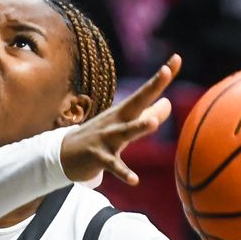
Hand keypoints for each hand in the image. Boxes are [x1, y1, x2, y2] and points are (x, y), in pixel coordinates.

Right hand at [60, 54, 180, 185]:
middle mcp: (116, 121)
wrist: (64, 155)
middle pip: (136, 103)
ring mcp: (106, 138)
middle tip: (164, 72)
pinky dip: (123, 173)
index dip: (161, 77)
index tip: (176, 59)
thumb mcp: (124, 124)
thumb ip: (148, 114)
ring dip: (137, 127)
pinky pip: (113, 166)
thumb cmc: (100, 137)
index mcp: (124, 113)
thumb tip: (168, 103)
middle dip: (150, 88)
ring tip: (153, 124)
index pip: (146, 92)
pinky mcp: (99, 158)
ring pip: (124, 132)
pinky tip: (134, 180)